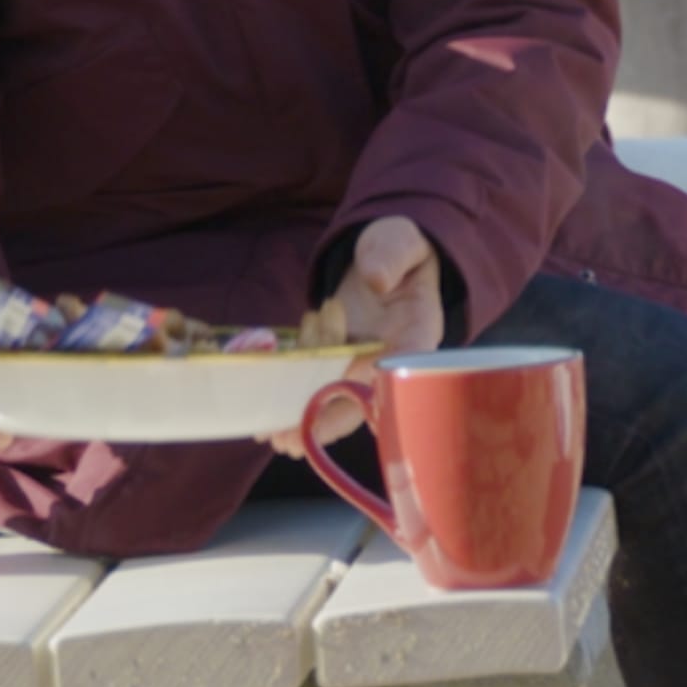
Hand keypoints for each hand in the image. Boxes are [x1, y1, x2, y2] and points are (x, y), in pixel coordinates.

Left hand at [263, 216, 444, 458]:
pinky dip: (293, 401)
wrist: (383, 256)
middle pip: (363, 397)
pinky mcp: (335, 360)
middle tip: (296, 443)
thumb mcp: (396, 242)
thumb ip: (389, 256)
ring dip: (306, 420)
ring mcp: (360, 362)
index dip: (382, 392)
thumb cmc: (396, 248)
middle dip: (329, 420)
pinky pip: (315, 385)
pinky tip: (269, 419)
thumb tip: (376, 279)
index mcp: (416, 332)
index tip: (362, 413)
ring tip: (276, 439)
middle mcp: (389, 357)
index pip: (403, 367)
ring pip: (335, 399)